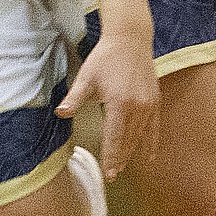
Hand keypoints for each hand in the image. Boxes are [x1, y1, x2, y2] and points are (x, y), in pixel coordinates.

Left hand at [55, 31, 158, 179]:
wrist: (130, 40)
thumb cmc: (105, 58)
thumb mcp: (86, 77)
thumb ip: (75, 98)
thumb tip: (60, 114)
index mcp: (119, 103)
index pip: (114, 137)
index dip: (111, 156)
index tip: (108, 172)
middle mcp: (138, 107)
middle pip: (128, 140)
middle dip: (120, 159)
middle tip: (112, 176)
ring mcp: (149, 105)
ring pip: (140, 136)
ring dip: (132, 153)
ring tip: (123, 167)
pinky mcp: (155, 102)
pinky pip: (153, 128)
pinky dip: (151, 143)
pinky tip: (149, 156)